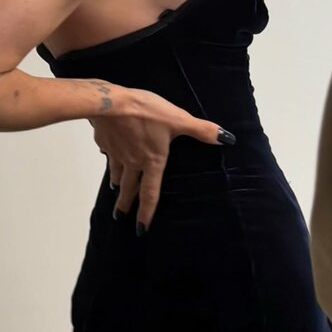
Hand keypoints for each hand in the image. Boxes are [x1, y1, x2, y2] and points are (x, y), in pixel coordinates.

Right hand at [87, 86, 235, 234]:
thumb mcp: (177, 119)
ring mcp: (116, 153)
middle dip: (125, 203)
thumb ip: (201, 130)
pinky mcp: (104, 142)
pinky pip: (108, 153)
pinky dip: (109, 158)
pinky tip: (107, 153)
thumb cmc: (146, 112)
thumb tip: (227, 138)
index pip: (150, 193)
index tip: (141, 228)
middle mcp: (133, 162)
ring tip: (114, 189)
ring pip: (116, 173)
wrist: (110, 103)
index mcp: (152, 161)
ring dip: (116, 183)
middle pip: (129, 188)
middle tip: (121, 216)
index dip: (146, 212)